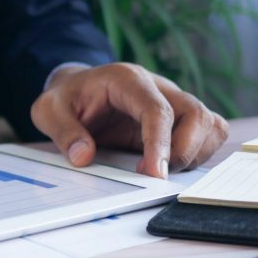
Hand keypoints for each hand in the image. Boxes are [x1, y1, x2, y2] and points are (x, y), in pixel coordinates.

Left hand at [30, 63, 227, 178]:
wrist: (76, 89)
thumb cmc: (66, 98)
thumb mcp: (48, 110)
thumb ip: (64, 131)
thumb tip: (84, 157)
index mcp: (128, 80)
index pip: (158, 109)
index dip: (160, 143)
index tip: (154, 174)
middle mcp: (158, 87)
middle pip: (196, 114)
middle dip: (183, 151)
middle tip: (154, 176)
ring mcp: (173, 102)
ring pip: (209, 124)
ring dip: (194, 154)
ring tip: (159, 170)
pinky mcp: (179, 119)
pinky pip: (209, 133)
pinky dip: (200, 153)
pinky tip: (171, 165)